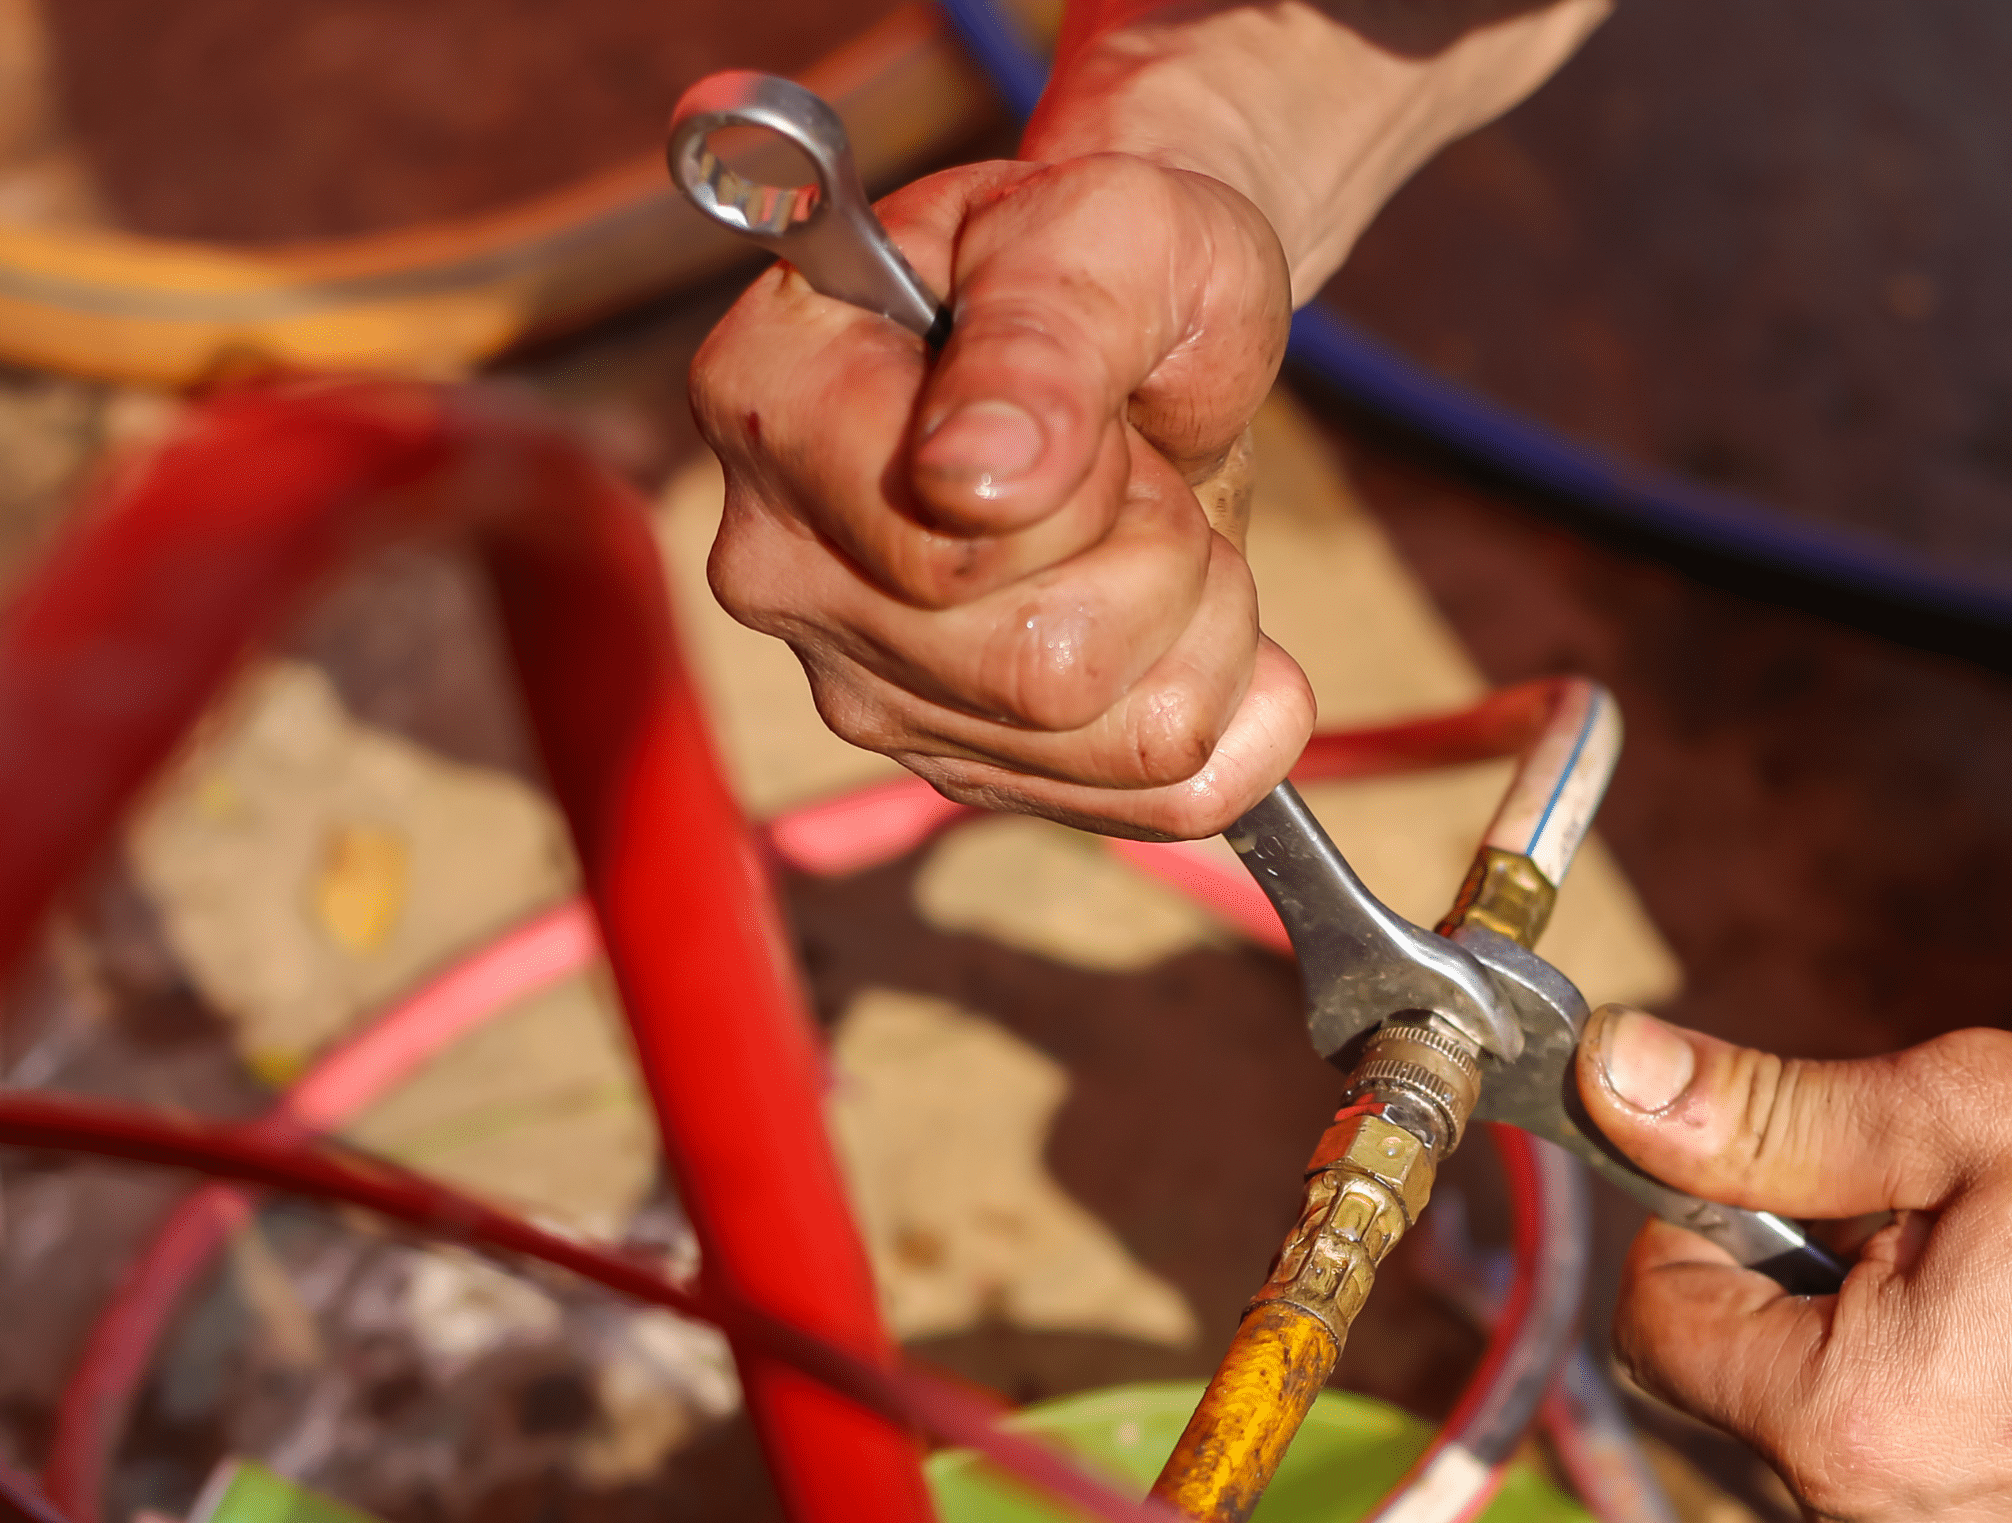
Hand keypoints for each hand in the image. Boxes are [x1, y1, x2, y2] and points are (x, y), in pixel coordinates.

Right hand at [688, 153, 1311, 837]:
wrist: (1152, 328)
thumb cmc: (1116, 261)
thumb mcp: (1108, 231)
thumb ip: (1041, 334)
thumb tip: (967, 481)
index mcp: (772, 402)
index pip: (955, 553)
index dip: (1085, 483)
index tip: (1087, 398)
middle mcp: (782, 567)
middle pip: (1043, 671)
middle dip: (1162, 553)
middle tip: (1136, 465)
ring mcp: (864, 686)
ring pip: (1115, 740)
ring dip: (1206, 622)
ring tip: (1159, 524)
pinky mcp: (959, 765)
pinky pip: (1158, 803)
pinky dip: (1239, 715)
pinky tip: (1211, 627)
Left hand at [1576, 1012, 2011, 1522]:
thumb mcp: (1959, 1111)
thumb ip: (1764, 1114)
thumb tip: (1613, 1076)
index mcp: (1838, 1426)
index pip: (1655, 1324)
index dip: (1696, 1232)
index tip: (1776, 1187)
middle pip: (1756, 1397)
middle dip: (1816, 1302)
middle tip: (1951, 1236)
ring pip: (1849, 1467)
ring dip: (1896, 1380)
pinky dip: (1979, 1457)